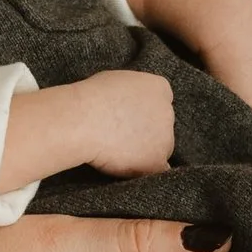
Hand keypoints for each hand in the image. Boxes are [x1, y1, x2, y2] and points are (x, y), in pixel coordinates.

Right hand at [56, 71, 177, 176]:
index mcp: (159, 88)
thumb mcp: (117, 82)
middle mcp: (167, 111)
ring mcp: (165, 137)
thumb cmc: (91, 99)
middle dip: (147, 133)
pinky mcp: (157, 160)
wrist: (84, 121)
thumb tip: (128, 104)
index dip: (144, 114)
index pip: (160, 103)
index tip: (130, 120)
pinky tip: (129, 168)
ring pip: (160, 148)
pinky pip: (158, 169)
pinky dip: (146, 170)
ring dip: (145, 152)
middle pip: (162, 127)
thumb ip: (132, 94)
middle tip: (122, 137)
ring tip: (118, 151)